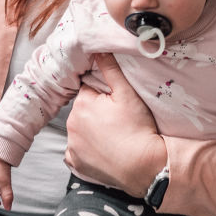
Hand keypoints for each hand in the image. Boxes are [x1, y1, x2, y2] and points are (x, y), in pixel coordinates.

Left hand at [64, 53, 165, 197]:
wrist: (144, 166)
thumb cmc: (138, 128)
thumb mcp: (127, 94)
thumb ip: (110, 69)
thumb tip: (97, 49)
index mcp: (82, 104)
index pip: (89, 91)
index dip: (103, 97)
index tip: (116, 106)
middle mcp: (71, 124)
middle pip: (82, 111)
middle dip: (95, 113)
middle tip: (117, 122)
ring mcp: (72, 146)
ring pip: (80, 130)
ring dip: (90, 132)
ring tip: (112, 138)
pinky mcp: (76, 164)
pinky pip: (77, 152)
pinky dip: (86, 151)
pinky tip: (103, 151)